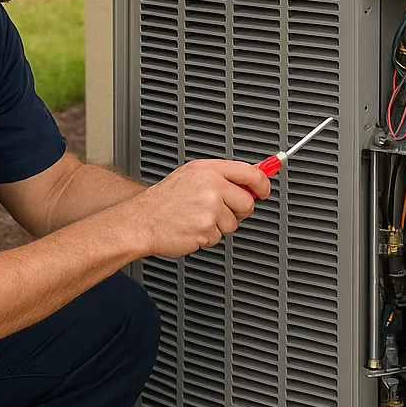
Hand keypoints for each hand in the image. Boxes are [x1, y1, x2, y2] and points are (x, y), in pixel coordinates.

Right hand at [119, 159, 269, 257]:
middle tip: (220, 210)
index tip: (264, 190)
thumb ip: (221, 176)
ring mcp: (209, 208)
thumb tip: (251, 177)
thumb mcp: (192, 176)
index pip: (249, 172)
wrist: (141, 221)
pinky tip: (192, 227)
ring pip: (234, 222)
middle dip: (238, 210)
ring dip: (220, 225)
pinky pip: (219, 237)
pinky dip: (207, 237)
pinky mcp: (206, 229)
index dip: (262, 183)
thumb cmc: (164, 201)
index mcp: (208, 170)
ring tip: (198, 218)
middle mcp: (211, 186)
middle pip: (247, 202)